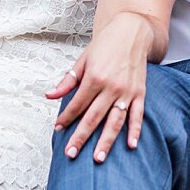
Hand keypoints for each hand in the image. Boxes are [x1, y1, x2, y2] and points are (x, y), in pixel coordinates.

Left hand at [46, 14, 152, 163]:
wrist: (132, 32)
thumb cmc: (106, 45)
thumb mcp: (83, 60)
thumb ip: (68, 80)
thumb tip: (50, 96)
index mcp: (94, 77)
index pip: (77, 104)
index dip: (66, 118)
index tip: (58, 129)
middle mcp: (111, 86)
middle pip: (93, 117)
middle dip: (81, 137)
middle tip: (71, 153)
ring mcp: (127, 91)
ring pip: (115, 121)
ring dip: (106, 141)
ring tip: (97, 158)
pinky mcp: (140, 93)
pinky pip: (137, 115)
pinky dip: (135, 131)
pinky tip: (131, 145)